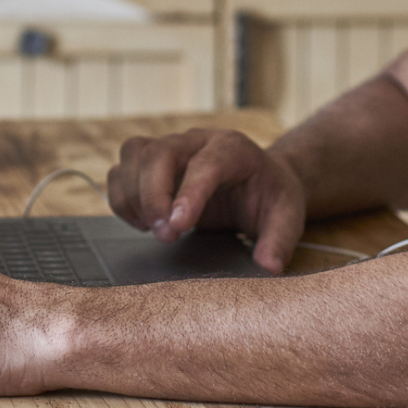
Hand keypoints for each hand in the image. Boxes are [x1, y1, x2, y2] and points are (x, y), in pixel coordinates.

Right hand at [107, 128, 306, 271]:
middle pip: (158, 152)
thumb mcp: (287, 217)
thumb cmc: (271, 196)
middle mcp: (197, 141)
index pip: (205, 164)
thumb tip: (268, 266)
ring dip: (133, 196)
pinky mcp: (150, 162)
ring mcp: (170, 148)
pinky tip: (143, 223)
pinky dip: (122, 199)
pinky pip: (120, 171)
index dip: (189, 193)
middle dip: (153, 196)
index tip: (179, 226)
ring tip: (153, 229)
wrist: (261, 179)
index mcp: (233, 149)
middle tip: (166, 235)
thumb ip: (279, 240)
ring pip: (133, 154)